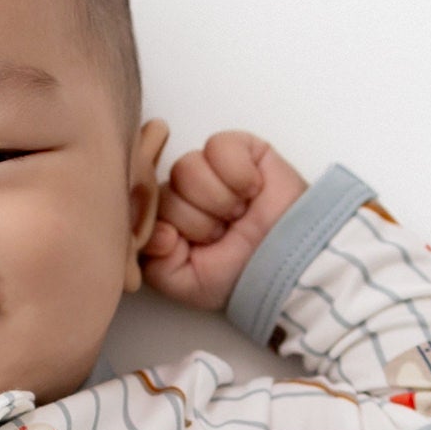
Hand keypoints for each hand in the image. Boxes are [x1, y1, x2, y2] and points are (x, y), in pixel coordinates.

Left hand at [141, 130, 309, 311]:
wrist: (285, 264)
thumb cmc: (237, 275)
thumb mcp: (182, 282)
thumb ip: (152, 262)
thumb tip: (156, 229)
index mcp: (166, 218)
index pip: (144, 209)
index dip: (170, 232)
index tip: (196, 248)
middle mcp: (183, 190)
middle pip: (166, 190)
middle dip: (198, 221)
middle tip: (224, 233)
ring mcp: (209, 167)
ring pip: (188, 168)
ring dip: (218, 200)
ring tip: (239, 214)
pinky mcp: (238, 148)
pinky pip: (219, 147)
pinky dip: (238, 175)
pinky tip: (252, 191)